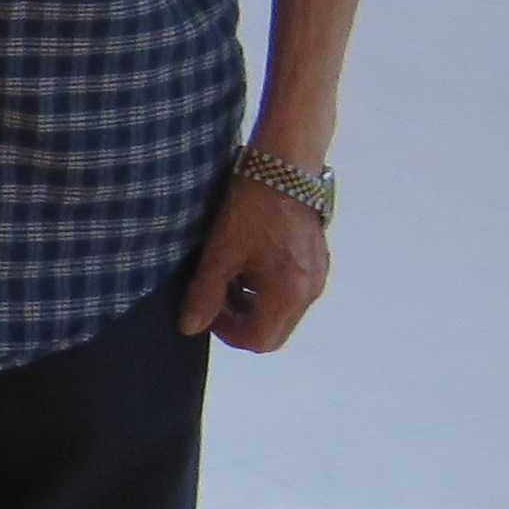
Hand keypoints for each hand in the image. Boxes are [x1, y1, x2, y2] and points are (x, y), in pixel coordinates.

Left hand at [179, 167, 330, 350]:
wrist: (284, 167)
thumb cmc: (252, 210)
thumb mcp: (221, 252)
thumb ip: (205, 294)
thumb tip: (190, 327)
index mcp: (289, 295)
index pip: (260, 341)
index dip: (228, 334)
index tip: (207, 311)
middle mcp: (310, 292)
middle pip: (273, 330)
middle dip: (241, 321)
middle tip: (215, 295)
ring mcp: (317, 276)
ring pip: (282, 310)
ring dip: (253, 304)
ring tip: (228, 274)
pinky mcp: (317, 260)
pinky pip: (292, 289)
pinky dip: (268, 288)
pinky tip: (248, 261)